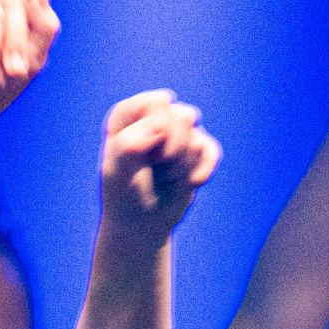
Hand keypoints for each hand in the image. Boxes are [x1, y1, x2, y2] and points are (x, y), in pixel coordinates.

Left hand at [100, 91, 221, 243]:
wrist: (142, 225)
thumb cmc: (124, 195)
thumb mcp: (117, 172)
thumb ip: (130, 142)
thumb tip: (162, 123)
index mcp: (128, 114)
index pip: (154, 103)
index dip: (153, 132)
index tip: (140, 154)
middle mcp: (154, 116)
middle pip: (180, 116)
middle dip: (170, 151)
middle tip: (154, 169)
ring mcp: (178, 130)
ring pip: (195, 136)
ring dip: (180, 166)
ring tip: (164, 177)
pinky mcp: (198, 148)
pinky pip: (211, 151)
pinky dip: (201, 172)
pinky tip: (188, 184)